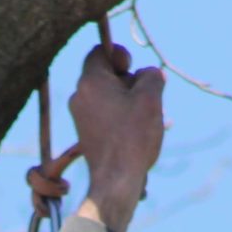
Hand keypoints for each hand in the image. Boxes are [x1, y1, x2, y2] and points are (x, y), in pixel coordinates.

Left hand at [69, 44, 164, 231]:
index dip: (120, 54)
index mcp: (90, 81)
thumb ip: (151, 76)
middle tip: (144, 96)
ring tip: (142, 118)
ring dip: (127, 100)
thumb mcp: (150, 98)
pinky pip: (103, 113)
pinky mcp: (85, 133)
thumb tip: (148, 74)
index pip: (99, 51)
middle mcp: (79, 96)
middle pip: (105, 74)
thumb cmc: (132, 137)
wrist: (115, 180)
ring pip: (106, 95)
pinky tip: (134, 132)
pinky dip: (119, 116)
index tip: (133, 69)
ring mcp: (79, 116)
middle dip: (128, 80)